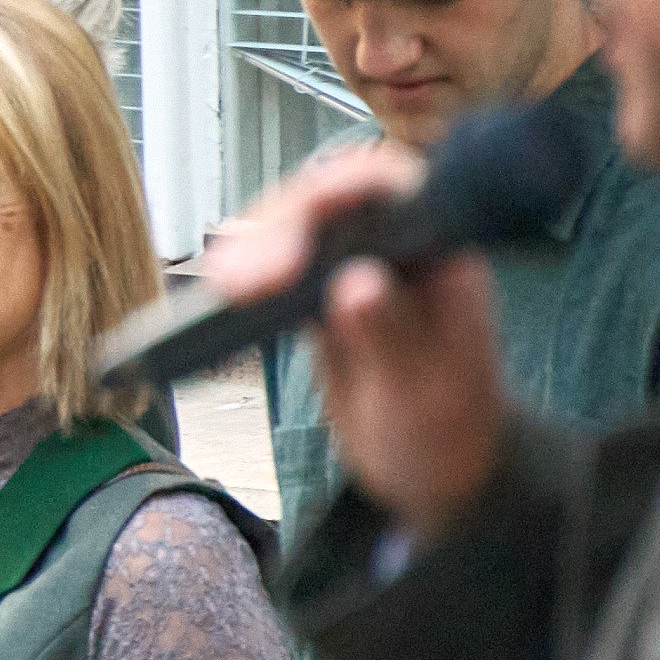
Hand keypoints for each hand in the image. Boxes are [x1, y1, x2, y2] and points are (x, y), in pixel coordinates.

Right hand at [201, 145, 507, 543]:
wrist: (433, 465)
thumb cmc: (446, 430)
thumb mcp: (424, 395)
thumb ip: (393, 337)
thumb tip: (354, 283)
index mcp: (443, 256)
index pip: (391, 194)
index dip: (337, 198)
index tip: (296, 241)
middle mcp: (399, 246)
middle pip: (329, 202)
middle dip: (278, 229)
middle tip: (236, 280)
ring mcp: (354, 264)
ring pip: (292, 226)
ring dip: (252, 248)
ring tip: (220, 288)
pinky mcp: (318, 289)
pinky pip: (274, 263)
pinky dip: (242, 274)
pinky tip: (213, 294)